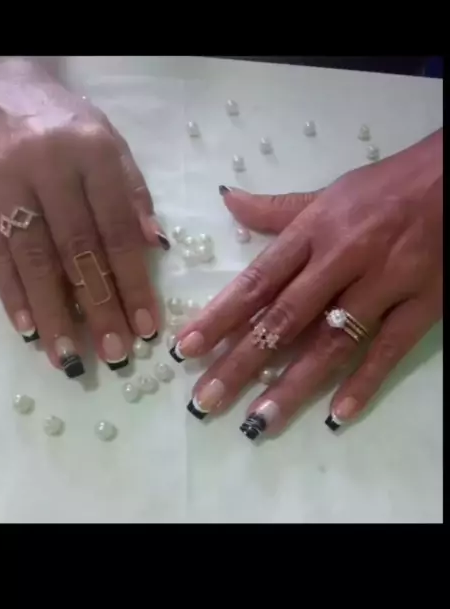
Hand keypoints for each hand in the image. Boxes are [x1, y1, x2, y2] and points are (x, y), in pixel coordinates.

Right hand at [0, 58, 168, 376]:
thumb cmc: (60, 121)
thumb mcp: (107, 140)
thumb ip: (130, 190)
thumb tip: (155, 247)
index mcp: (92, 153)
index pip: (117, 228)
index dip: (133, 281)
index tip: (147, 326)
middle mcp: (48, 168)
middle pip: (77, 249)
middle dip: (99, 306)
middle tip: (115, 354)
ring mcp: (5, 184)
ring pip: (33, 259)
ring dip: (53, 313)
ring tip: (70, 356)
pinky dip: (11, 295)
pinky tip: (28, 328)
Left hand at [172, 130, 441, 438]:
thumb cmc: (388, 187)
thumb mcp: (330, 192)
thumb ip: (278, 208)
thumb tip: (226, 201)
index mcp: (315, 229)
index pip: (259, 279)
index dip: (221, 315)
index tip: (187, 348)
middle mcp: (343, 258)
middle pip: (285, 318)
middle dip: (242, 362)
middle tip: (206, 400)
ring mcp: (385, 285)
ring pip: (332, 341)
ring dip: (294, 384)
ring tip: (260, 421)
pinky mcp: (422, 305)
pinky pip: (389, 350)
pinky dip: (364, 383)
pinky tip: (338, 416)